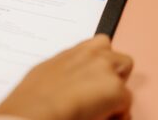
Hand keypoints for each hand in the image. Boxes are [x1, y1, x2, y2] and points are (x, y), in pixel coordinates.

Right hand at [0, 35, 132, 119]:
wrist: (36, 110)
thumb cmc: (31, 98)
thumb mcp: (45, 73)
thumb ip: (65, 70)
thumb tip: (67, 82)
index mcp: (75, 51)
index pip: (100, 45)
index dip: (101, 65)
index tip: (94, 79)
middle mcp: (93, 54)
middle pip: (120, 59)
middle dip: (115, 76)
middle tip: (101, 96)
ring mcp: (106, 69)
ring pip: (126, 80)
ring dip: (118, 93)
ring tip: (101, 109)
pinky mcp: (116, 89)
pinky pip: (126, 104)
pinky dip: (116, 113)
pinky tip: (99, 118)